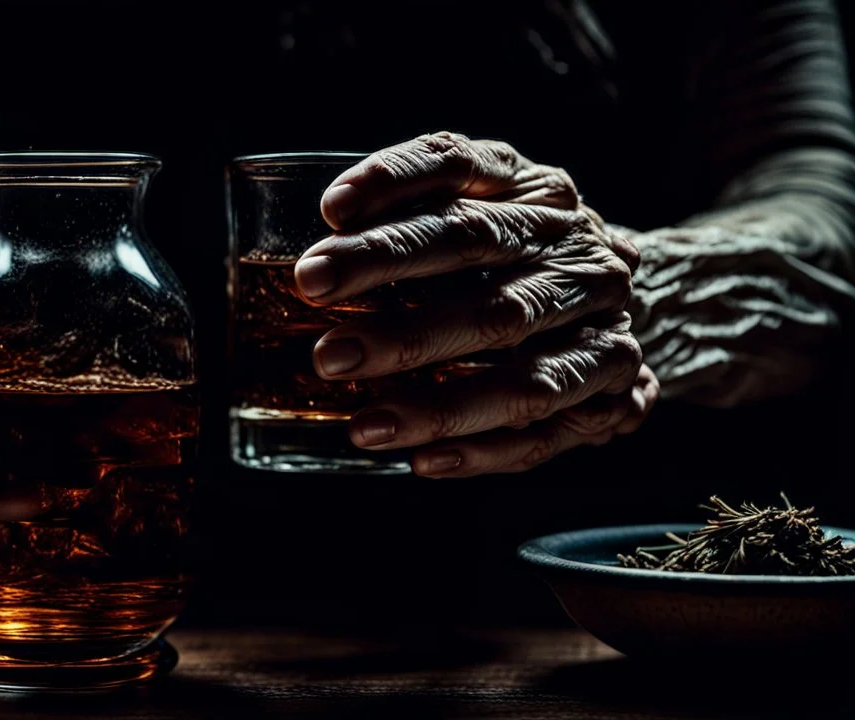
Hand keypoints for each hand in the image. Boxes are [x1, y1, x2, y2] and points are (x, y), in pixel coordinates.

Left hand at [298, 132, 657, 476]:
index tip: (332, 208)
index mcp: (530, 188)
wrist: (649, 299)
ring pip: (516, 356)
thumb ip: (409, 221)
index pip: (459, 161)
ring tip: (362, 420)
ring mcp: (600, 316)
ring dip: (437, 397)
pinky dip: (480, 449)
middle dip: (387, 265)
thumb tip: (318, 252)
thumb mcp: (483, 213)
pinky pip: (544, 429)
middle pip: (475, 244)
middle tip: (311, 290)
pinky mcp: (612, 385)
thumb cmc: (522, 261)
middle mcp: (570, 243)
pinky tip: (422, 460)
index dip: (395, 178)